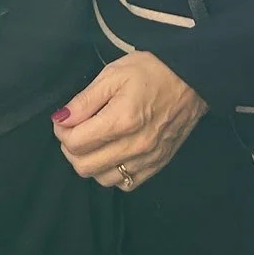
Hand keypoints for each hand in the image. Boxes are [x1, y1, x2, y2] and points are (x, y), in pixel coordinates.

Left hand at [53, 50, 205, 188]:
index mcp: (121, 120)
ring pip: (103, 179)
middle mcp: (134, 145)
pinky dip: (112, 173)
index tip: (64, 120)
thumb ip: (85, 100)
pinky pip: (126, 184)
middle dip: (71, 149)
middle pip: (84, 166)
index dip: (61, 131)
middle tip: (75, 130)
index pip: (75, 143)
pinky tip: (113, 154)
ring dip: (91, 163)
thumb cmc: (152, 71)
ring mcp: (147, 158)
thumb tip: (61, 119)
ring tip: (93, 142)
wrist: (192, 79)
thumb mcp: (114, 74)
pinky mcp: (158, 164)